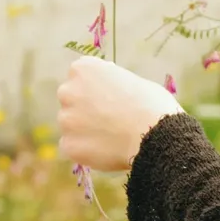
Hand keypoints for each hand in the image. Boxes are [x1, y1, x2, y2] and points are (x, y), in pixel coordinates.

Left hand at [57, 56, 183, 171]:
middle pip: (71, 101)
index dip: (97, 90)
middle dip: (85, 109)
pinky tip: (106, 151)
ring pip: (71, 126)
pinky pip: (74, 147)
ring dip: (85, 131)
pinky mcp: (68, 145)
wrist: (154, 136)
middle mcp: (67, 91)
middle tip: (109, 121)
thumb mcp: (134, 81)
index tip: (110, 99)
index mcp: (83, 69)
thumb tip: (110, 91)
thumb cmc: (152, 105)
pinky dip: (86, 150)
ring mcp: (65, 119)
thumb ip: (113, 84)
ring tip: (111, 139)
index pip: (81, 77)